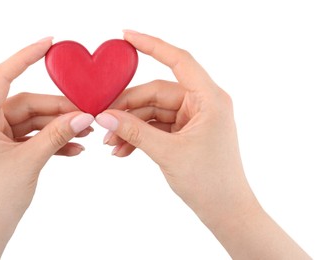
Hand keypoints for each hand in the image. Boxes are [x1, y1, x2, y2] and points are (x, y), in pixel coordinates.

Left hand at [0, 37, 93, 258]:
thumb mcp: (30, 162)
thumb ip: (57, 135)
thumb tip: (84, 116)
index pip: (2, 76)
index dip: (25, 56)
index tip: (50, 45)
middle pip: (27, 103)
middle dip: (59, 108)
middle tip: (88, 114)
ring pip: (34, 121)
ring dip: (60, 126)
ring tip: (87, 132)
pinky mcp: (8, 150)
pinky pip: (34, 137)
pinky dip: (53, 141)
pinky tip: (75, 149)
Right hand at [96, 31, 309, 258]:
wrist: (226, 211)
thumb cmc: (210, 182)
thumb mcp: (167, 153)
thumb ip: (135, 131)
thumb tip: (105, 117)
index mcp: (209, 99)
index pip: (178, 61)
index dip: (152, 45)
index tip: (127, 37)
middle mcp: (203, 103)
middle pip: (156, 93)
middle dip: (128, 108)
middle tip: (103, 121)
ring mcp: (194, 119)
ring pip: (154, 111)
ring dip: (131, 125)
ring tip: (110, 144)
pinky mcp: (186, 133)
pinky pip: (157, 126)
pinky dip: (140, 135)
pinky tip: (122, 151)